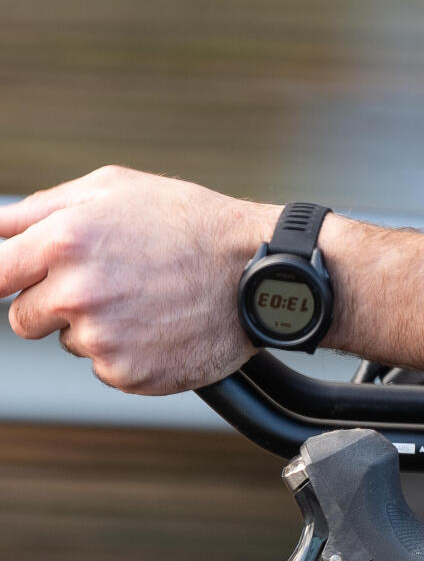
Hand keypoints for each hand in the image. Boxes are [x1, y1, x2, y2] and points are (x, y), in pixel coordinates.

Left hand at [0, 169, 276, 393]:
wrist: (261, 269)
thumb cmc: (195, 224)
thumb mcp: (118, 187)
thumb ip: (43, 208)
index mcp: (66, 240)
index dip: (5, 278)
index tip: (15, 281)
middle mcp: (77, 291)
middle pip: (23, 317)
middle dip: (56, 302)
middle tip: (110, 281)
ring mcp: (101, 337)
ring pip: (68, 341)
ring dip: (96, 325)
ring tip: (147, 297)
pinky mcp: (125, 372)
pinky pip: (104, 365)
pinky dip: (127, 349)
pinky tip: (160, 322)